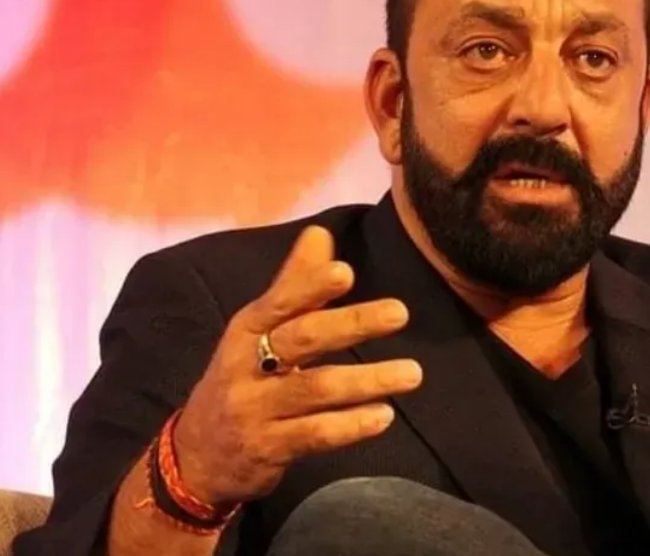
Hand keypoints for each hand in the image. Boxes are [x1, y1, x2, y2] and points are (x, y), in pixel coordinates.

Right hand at [172, 226, 422, 506]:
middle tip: (400, 312)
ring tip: (412, 373)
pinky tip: (384, 416)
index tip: (346, 273)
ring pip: (315, 389)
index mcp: (247, 329)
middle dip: (352, 324)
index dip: (310, 287)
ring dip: (367, 380)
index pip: (279, 302)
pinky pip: (315, 435)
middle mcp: (246, 366)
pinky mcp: (269, 448)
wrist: (198, 455)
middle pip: (302, 339)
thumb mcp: (258, 331)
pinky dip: (351, 426)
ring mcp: (256, 409)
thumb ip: (294, 285)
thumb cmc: (243, 378)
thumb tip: (320, 232)